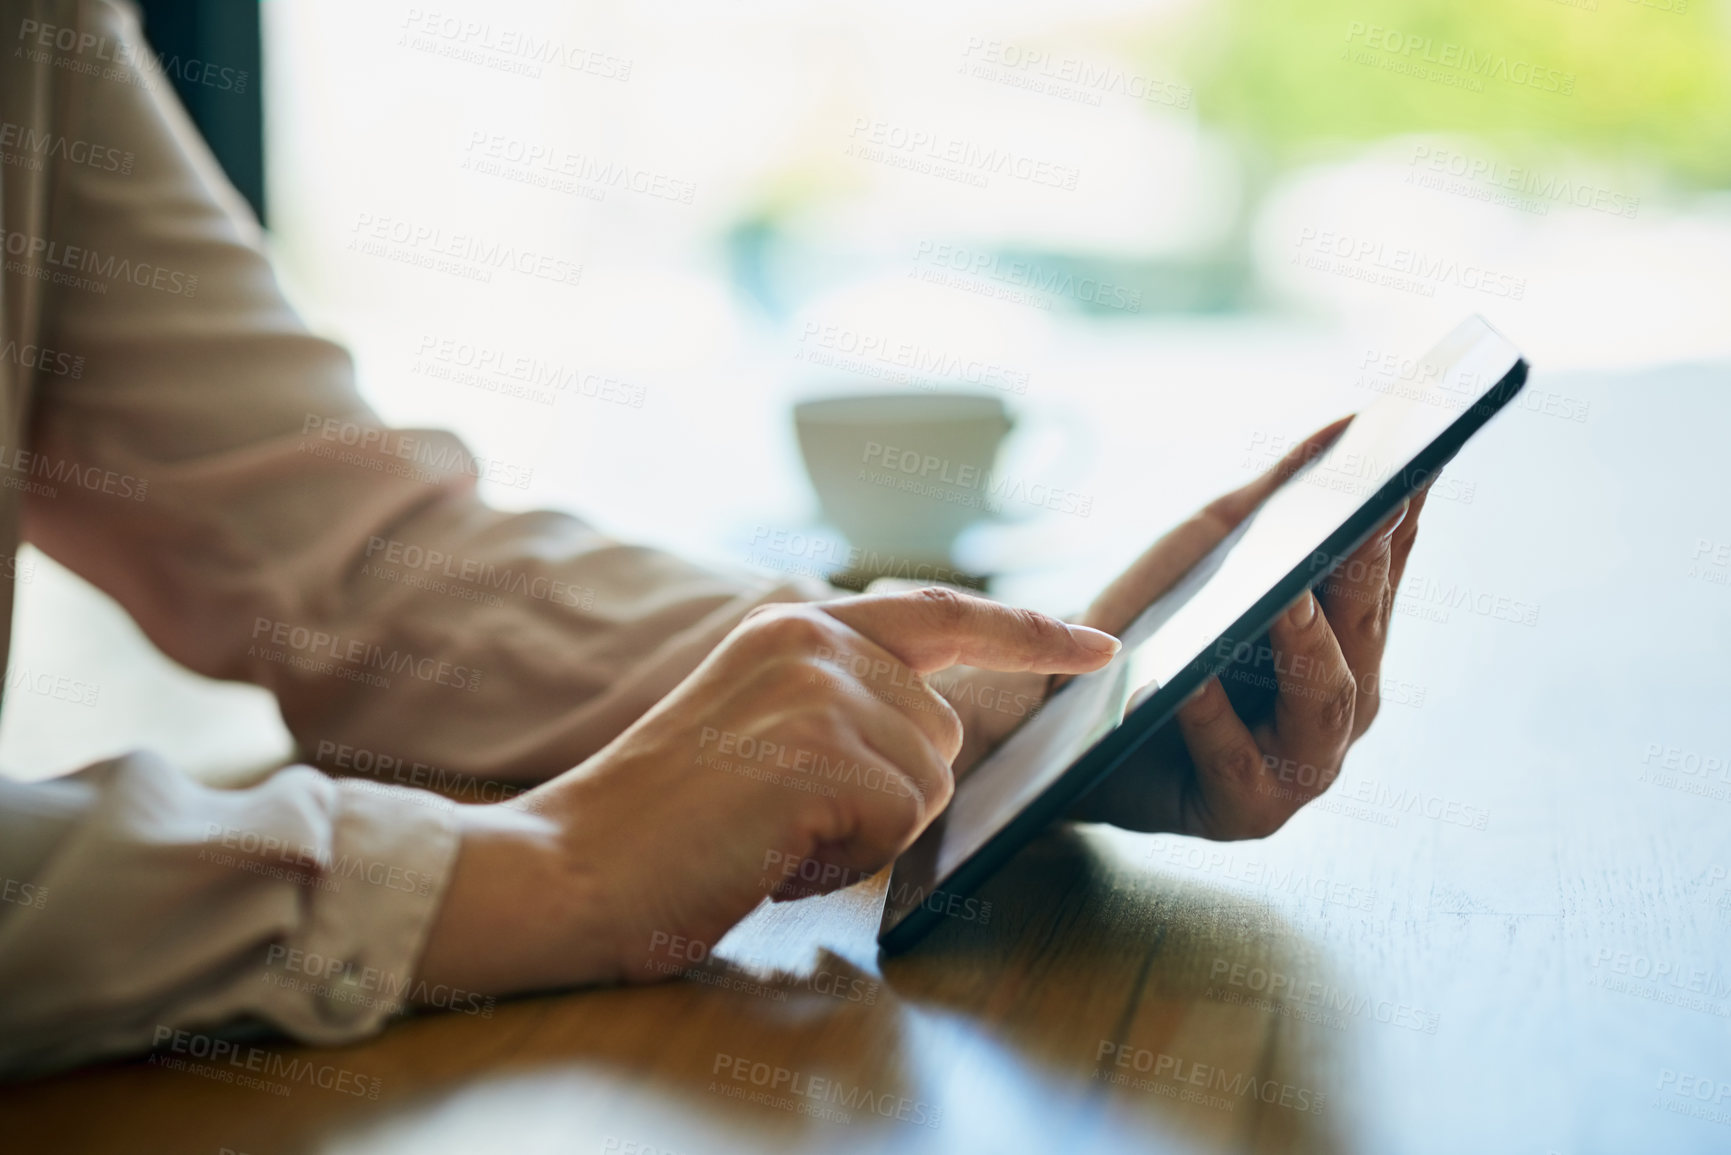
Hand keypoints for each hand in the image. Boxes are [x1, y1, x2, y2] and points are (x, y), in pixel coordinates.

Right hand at [414, 589, 1117, 994]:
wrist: (572, 863)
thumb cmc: (666, 817)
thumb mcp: (759, 722)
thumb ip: (842, 699)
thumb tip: (943, 724)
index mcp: (796, 623)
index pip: (943, 615)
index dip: (1029, 632)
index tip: (1098, 645)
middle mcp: (814, 637)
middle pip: (943, 733)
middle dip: (886, 791)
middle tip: (778, 811)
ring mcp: (818, 689)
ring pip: (929, 782)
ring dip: (863, 829)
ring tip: (769, 828)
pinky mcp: (820, 751)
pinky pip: (898, 824)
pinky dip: (843, 858)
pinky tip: (770, 848)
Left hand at [1066, 416, 1429, 837]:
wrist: (1070, 730)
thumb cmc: (1151, 633)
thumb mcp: (1203, 551)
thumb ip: (1275, 496)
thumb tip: (1349, 423)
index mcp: (1347, 639)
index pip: (1382, 567)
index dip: (1400, 514)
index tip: (1416, 454)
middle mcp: (1341, 702)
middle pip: (1363, 630)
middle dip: (1366, 569)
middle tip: (1366, 510)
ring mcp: (1304, 764)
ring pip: (1323, 701)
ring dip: (1306, 646)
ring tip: (1286, 598)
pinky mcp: (1248, 812)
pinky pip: (1237, 761)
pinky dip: (1216, 719)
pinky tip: (1191, 679)